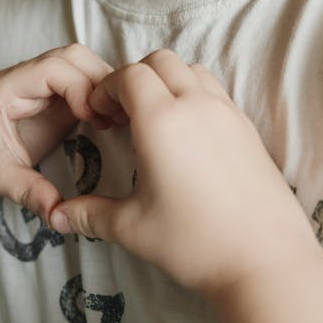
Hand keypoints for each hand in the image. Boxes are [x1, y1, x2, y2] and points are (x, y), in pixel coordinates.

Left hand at [0, 44, 112, 221]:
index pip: (50, 68)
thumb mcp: (1, 180)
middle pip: (72, 56)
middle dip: (99, 80)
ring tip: (116, 117)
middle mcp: (25, 77)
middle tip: (113, 116)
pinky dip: (103, 93)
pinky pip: (86, 79)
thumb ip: (28, 192)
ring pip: (83, 62)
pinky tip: (112, 118)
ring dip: (105, 84)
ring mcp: (43, 82)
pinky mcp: (57, 92)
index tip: (94, 117)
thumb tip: (57, 212)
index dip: (78, 87)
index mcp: (6, 88)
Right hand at [49, 49, 318, 296]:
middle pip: (162, 61)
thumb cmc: (195, 243)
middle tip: (124, 115)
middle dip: (136, 77)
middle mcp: (197, 106)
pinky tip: (188, 137)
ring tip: (156, 120)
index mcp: (162, 121)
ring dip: (168, 81)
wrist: (265, 262)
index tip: (100, 113)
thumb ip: (89, 214)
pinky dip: (195, 95)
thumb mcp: (132, 228)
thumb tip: (57, 217)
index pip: (130, 75)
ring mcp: (228, 114)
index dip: (108, 87)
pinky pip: (216, 92)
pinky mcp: (248, 129)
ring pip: (193, 70)